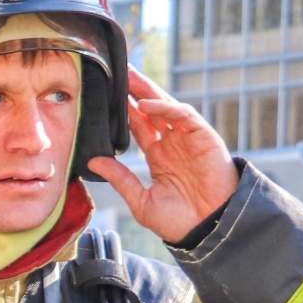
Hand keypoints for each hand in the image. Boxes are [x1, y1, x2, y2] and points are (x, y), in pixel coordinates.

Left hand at [86, 67, 238, 242]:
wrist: (208, 230)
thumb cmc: (178, 221)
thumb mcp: (141, 200)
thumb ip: (120, 179)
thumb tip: (94, 161)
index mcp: (158, 156)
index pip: (138, 126)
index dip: (124, 110)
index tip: (104, 96)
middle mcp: (172, 143)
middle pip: (150, 110)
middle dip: (134, 91)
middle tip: (115, 72)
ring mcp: (188, 139)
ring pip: (166, 106)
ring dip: (148, 90)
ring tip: (128, 76)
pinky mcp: (203, 137)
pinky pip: (184, 116)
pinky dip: (166, 108)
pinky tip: (147, 104)